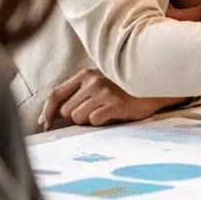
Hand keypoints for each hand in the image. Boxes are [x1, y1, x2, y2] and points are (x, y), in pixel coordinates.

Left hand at [39, 69, 187, 130]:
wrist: (155, 88)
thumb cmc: (123, 90)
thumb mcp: (98, 85)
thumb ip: (74, 96)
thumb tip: (45, 118)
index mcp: (85, 75)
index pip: (55, 94)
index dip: (47, 112)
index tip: (45, 124)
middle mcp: (93, 81)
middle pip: (66, 111)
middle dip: (76, 117)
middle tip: (94, 113)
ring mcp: (105, 92)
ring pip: (79, 118)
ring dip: (89, 121)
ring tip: (105, 112)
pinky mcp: (116, 103)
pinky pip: (95, 121)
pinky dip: (102, 122)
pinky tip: (114, 114)